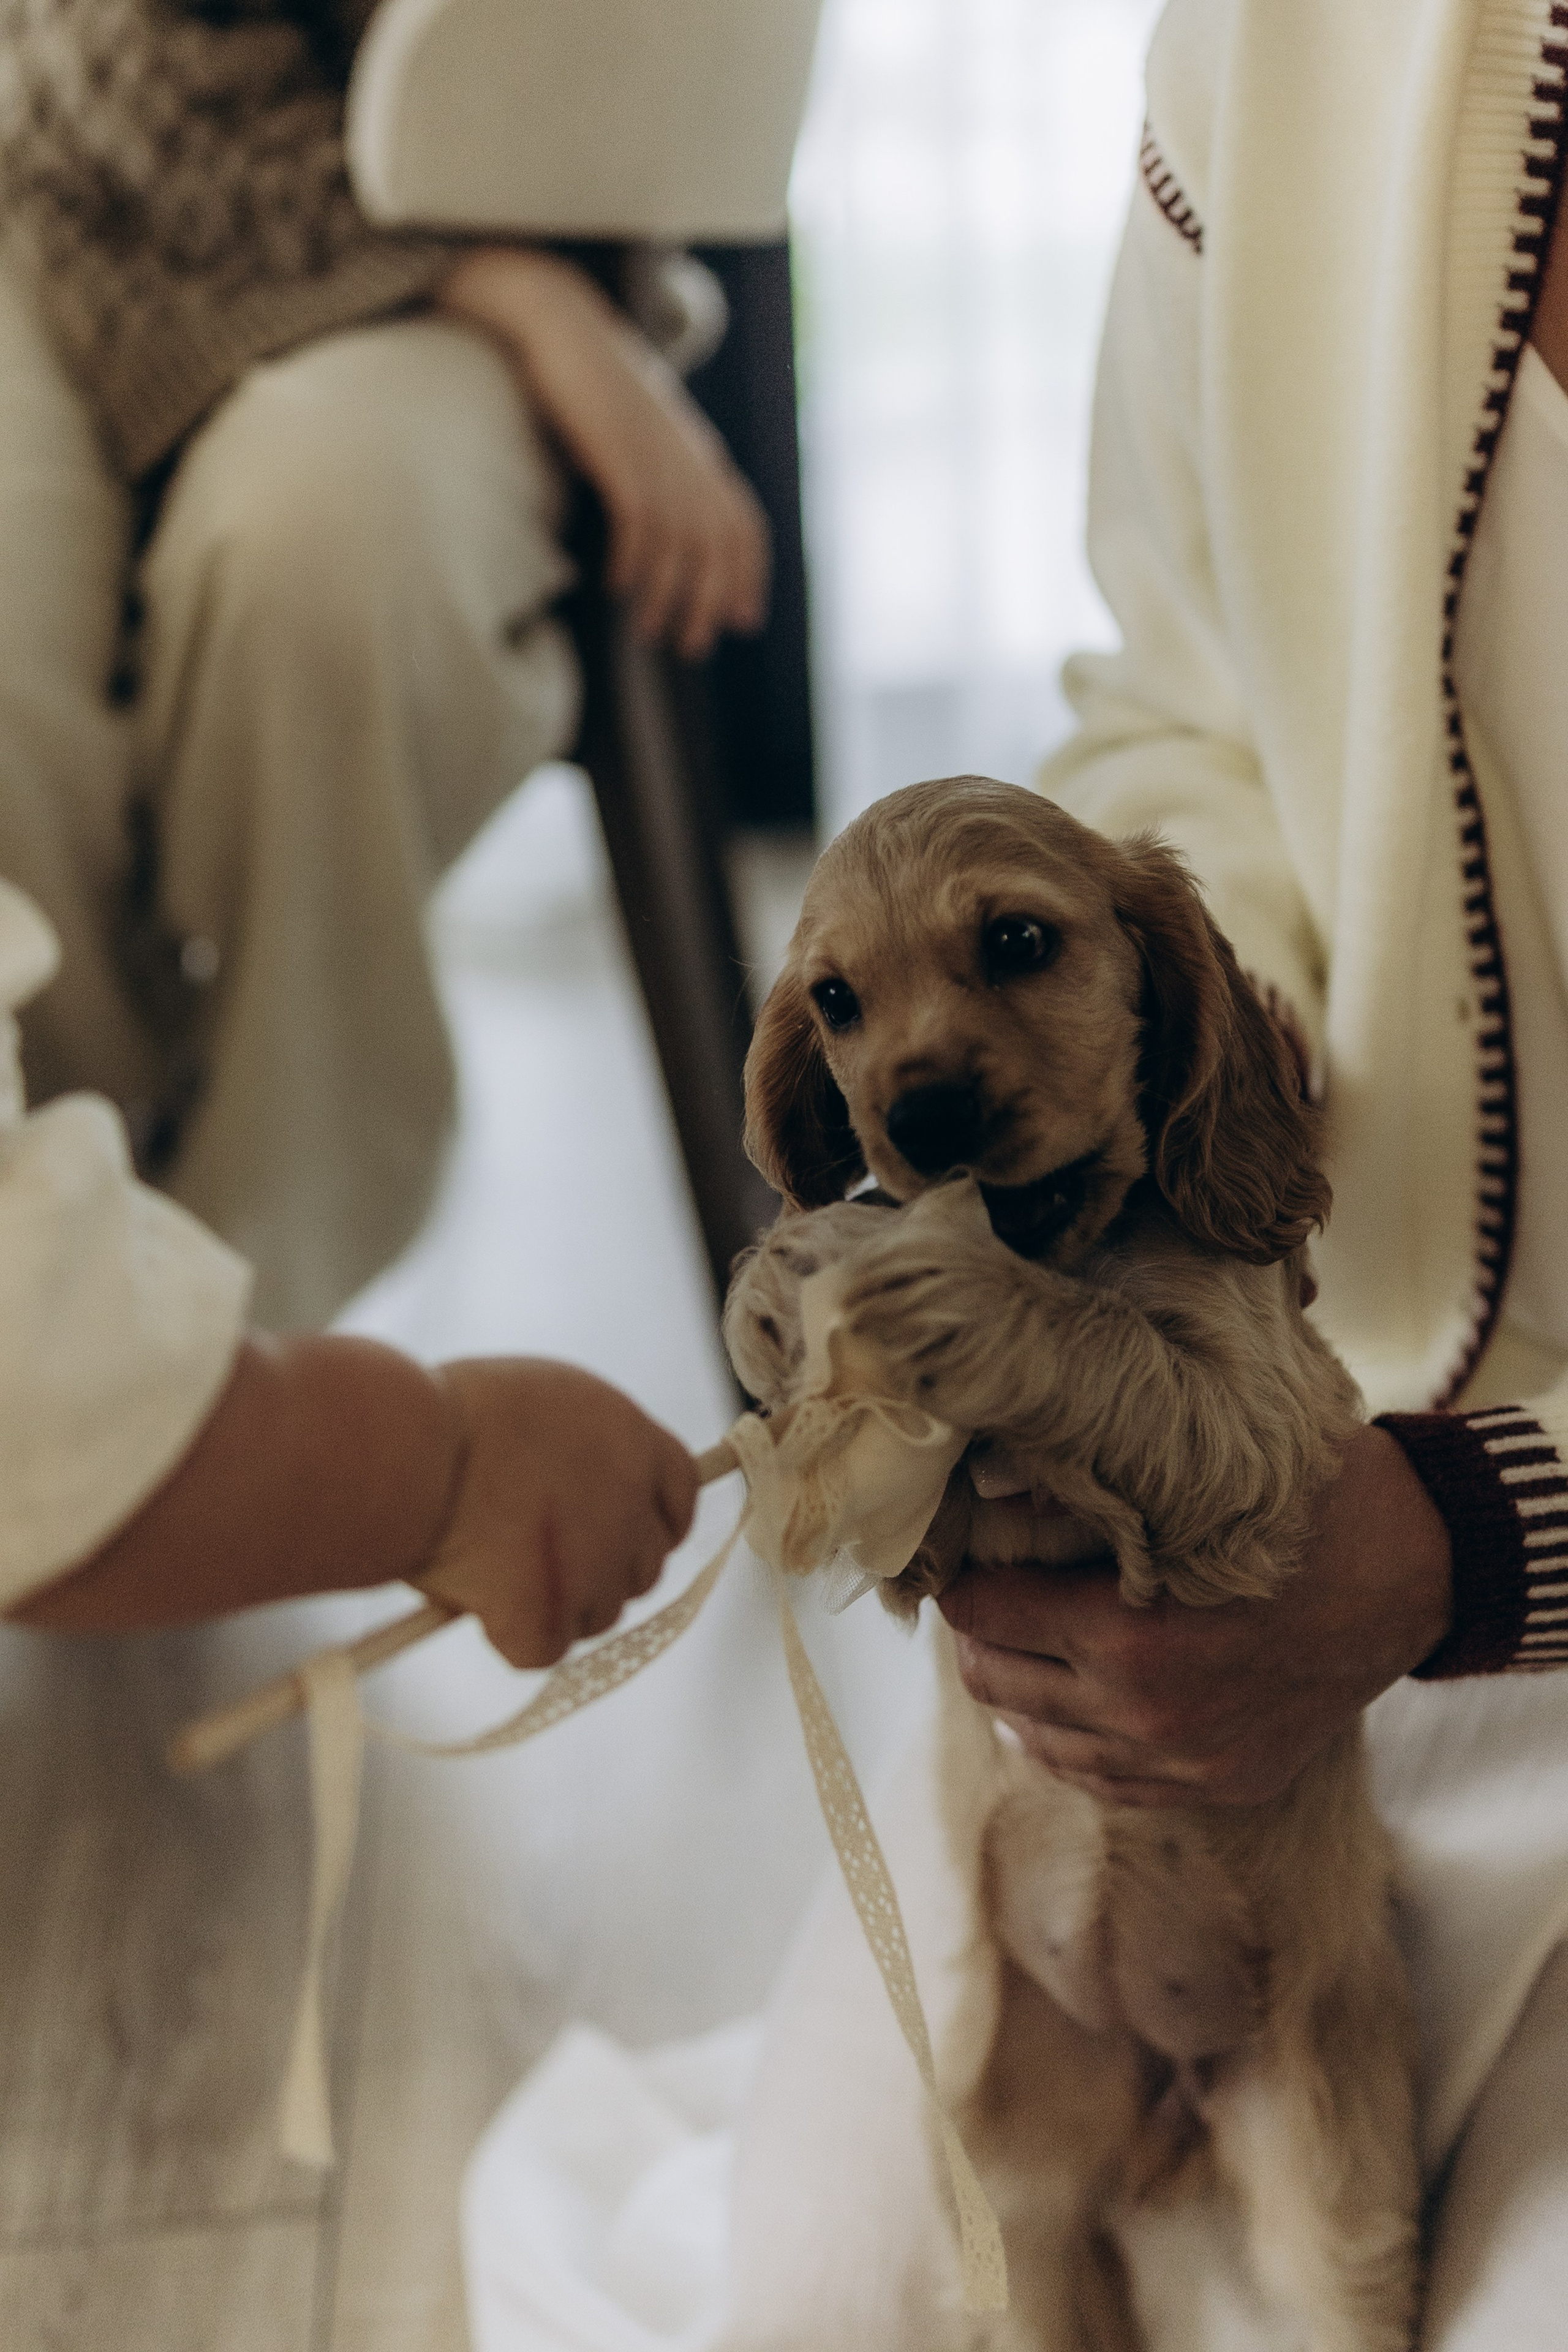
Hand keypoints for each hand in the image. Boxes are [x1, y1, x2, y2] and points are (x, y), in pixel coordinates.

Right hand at [416, 1359, 697, 1668]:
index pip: (681, 1490)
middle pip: (643, 1563)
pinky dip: (511, 1636)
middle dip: (603, 1569)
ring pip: (598, 1613)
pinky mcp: (545, 1615)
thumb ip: (577, 1448)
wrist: (399, 1449)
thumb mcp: (537, 1403)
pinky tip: (474, 1601)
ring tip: (494, 1568)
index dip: (657, 1518)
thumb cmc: (448, 1416)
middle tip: (542, 1558)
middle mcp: (627, 1501)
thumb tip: (583, 1493)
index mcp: (629, 1437)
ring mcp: (591, 1565)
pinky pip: (542, 1649)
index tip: (630, 1531)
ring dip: (558, 1604)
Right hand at [437, 246, 770, 658]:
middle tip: (690, 646)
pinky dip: (632, 560)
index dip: (748, 575)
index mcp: (701, 453)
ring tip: (649, 632)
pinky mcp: (619, 451)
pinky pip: (638, 520)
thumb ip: (663, 472)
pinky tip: (616, 586)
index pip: (743, 524)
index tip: (742, 620)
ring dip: (667, 595)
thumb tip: (661, 523)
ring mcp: (655, 454)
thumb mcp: (641, 431)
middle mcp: (688, 457)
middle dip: (709, 601)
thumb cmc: (594, 384)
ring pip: (680, 542)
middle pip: (717, 545)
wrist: (562, 325)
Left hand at [938, 1425, 1452, 1806]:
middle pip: (993, 1680)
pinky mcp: (1216, 1785)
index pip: (981, 1612)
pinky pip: (1100, 1779)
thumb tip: (986, 1497)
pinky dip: (1069, 1736)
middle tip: (986, 1587)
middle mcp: (1142, 1716)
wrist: (1416, 1573)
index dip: (961, 1575)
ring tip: (1023, 1636)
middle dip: (978, 1630)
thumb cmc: (1303, 1508)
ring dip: (1017, 1686)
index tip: (959, 1549)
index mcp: (1125, 1638)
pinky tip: (1068, 1695)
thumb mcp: (1187, 1493)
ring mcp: (1181, 1764)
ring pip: (1036, 1740)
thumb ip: (1083, 1506)